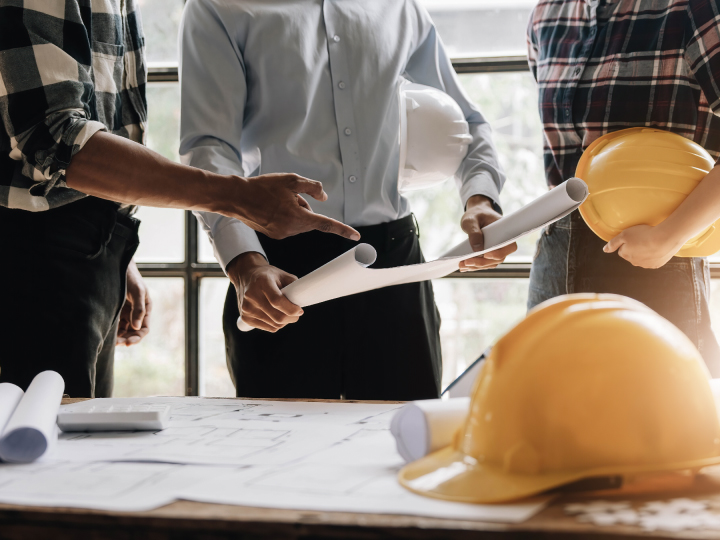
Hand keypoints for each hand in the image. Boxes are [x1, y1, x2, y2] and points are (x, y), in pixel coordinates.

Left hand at [116, 260, 151, 345]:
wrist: (118, 267)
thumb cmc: (131, 278)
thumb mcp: (138, 292)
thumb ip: (139, 309)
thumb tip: (136, 327)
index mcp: (145, 309)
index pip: (144, 329)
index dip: (137, 337)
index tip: (128, 343)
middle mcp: (136, 313)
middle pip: (133, 332)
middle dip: (126, 339)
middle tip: (116, 344)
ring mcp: (126, 312)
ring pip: (124, 330)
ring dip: (119, 337)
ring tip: (110, 341)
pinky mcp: (116, 311)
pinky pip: (115, 324)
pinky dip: (112, 330)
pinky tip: (106, 333)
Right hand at [226, 173, 360, 241]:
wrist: (236, 198)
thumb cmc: (263, 187)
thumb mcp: (291, 180)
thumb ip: (312, 188)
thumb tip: (324, 197)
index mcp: (298, 217)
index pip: (326, 224)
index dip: (342, 229)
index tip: (356, 237)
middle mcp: (291, 230)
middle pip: (310, 218)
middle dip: (304, 206)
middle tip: (286, 195)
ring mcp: (283, 234)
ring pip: (300, 220)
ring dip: (294, 210)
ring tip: (275, 200)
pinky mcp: (275, 235)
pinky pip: (289, 224)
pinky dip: (286, 215)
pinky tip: (271, 206)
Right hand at [227, 252, 302, 332]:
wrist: (246, 275)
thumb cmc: (268, 275)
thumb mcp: (282, 275)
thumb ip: (293, 286)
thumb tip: (303, 300)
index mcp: (262, 282)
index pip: (277, 301)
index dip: (291, 309)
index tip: (300, 310)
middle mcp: (252, 296)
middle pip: (277, 316)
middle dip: (292, 318)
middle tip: (297, 314)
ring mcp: (247, 308)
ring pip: (274, 325)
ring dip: (285, 322)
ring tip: (286, 313)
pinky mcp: (246, 318)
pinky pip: (268, 328)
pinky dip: (277, 324)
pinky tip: (277, 316)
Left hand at [458, 195, 516, 270]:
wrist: (476, 214)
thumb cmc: (476, 214)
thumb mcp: (471, 220)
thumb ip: (474, 232)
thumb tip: (477, 249)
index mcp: (505, 232)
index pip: (509, 246)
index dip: (499, 253)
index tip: (486, 254)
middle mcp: (504, 243)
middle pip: (498, 258)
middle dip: (482, 263)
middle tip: (467, 262)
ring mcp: (497, 250)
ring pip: (490, 263)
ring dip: (476, 266)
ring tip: (462, 265)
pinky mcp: (489, 254)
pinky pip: (484, 263)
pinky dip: (474, 266)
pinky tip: (463, 266)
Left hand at [603, 224, 683, 268]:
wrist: (665, 239)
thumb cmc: (644, 235)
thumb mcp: (624, 235)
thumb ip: (613, 243)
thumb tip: (605, 250)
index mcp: (626, 255)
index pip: (622, 250)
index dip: (627, 242)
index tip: (634, 237)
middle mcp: (635, 262)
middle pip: (632, 254)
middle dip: (636, 248)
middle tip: (643, 238)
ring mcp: (646, 265)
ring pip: (643, 258)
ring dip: (645, 251)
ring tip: (651, 242)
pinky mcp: (657, 265)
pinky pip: (653, 259)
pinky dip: (655, 254)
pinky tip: (658, 247)